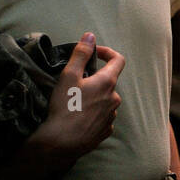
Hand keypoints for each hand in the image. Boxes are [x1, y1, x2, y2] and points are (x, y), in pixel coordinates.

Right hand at [37, 32, 124, 172]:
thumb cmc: (64, 107)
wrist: (61, 143)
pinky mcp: (105, 130)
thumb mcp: (68, 76)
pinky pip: (101, 116)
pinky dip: (92, 113)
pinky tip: (77, 117)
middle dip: (93, 79)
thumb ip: (81, 54)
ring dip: (93, 97)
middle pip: (108, 81)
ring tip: (72, 102)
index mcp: (108, 83)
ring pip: (104, 99)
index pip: (118, 60)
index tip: (94, 52)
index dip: (106, 52)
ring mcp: (112, 116)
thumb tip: (90, 36)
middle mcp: (115, 98)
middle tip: (73, 83)